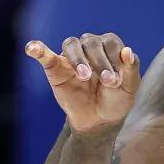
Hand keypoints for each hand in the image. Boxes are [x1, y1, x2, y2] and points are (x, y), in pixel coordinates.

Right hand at [25, 32, 141, 135]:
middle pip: (91, 43)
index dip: (115, 59)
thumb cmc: (116, 100)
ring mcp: (71, 56)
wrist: (98, 121)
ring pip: (71, 45)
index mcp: (110, 47)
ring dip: (78, 58)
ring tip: (84, 76)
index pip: (111, 43)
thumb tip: (128, 51)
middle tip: (107, 81)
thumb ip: (131, 70)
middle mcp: (90, 46)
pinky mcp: (55, 68)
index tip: (116, 81)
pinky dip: (38, 49)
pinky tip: (32, 48)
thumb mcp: (129, 89)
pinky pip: (44, 55)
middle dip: (100, 62)